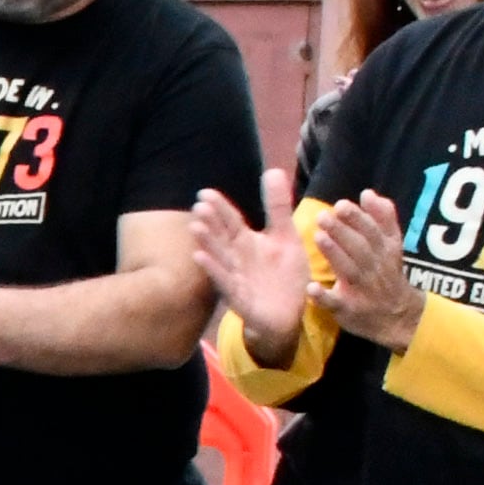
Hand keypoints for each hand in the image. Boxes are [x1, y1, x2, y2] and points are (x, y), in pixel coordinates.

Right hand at [190, 170, 317, 360]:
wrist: (288, 314)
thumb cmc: (283, 276)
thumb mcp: (285, 236)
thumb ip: (277, 206)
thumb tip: (273, 170)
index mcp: (247, 243)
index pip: (231, 222)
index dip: (219, 208)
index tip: (205, 193)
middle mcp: (237, 258)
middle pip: (222, 238)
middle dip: (211, 224)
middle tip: (199, 206)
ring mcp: (236, 278)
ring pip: (219, 258)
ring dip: (207, 244)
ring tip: (195, 228)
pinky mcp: (240, 298)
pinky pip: (224, 283)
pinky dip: (213, 271)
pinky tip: (200, 258)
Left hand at [312, 192, 423, 350]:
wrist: (398, 316)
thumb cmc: (387, 274)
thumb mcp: (392, 245)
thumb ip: (383, 218)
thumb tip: (368, 193)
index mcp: (385, 251)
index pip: (372, 231)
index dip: (358, 218)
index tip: (341, 205)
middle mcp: (374, 268)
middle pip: (360, 248)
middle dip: (342, 231)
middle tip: (323, 216)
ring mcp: (361, 290)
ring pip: (349, 270)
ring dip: (334, 254)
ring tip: (318, 237)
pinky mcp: (348, 309)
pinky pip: (336, 303)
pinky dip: (323, 297)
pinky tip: (311, 288)